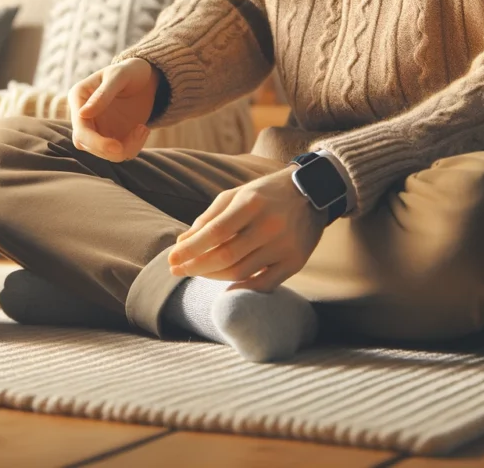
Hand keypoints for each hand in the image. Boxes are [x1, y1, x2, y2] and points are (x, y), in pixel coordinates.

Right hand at [68, 58, 158, 161]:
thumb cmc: (131, 71)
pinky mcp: (110, 136)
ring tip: (143, 129)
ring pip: (102, 153)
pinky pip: (118, 152)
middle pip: (86, 145)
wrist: (146, 79)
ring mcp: (96, 128)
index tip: (118, 147)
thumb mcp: (119, 75)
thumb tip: (82, 114)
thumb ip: (102, 94)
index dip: (96, 143)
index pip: (80, 130)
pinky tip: (143, 130)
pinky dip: (132, 147)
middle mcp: (83, 116)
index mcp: (79, 97)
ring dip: (126, 149)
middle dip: (111, 150)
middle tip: (140, 132)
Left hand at [166, 168, 326, 291]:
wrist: (312, 193)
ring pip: (241, 272)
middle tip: (177, 270)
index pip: (214, 233)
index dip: (190, 249)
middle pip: (225, 256)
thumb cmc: (264, 194)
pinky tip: (225, 287)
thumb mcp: (234, 196)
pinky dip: (242, 289)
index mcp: (251, 204)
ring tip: (197, 273)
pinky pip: (264, 284)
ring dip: (213, 277)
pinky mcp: (296, 262)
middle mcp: (270, 225)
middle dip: (196, 266)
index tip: (171, 259)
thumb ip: (208, 218)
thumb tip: (182, 243)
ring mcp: (285, 246)